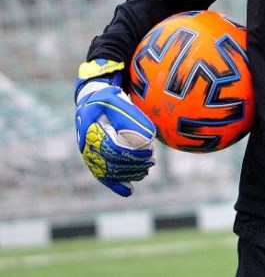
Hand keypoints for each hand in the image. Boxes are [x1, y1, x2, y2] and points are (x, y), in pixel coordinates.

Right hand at [75, 59, 155, 196]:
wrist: (90, 101)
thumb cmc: (106, 99)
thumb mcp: (118, 101)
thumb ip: (132, 118)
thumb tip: (149, 137)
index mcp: (91, 130)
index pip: (113, 149)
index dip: (133, 154)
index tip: (150, 152)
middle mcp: (86, 146)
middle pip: (111, 163)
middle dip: (134, 165)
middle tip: (152, 161)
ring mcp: (88, 155)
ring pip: (108, 172)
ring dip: (129, 174)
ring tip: (146, 169)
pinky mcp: (92, 160)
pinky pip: (102, 176)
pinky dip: (115, 184)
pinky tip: (128, 191)